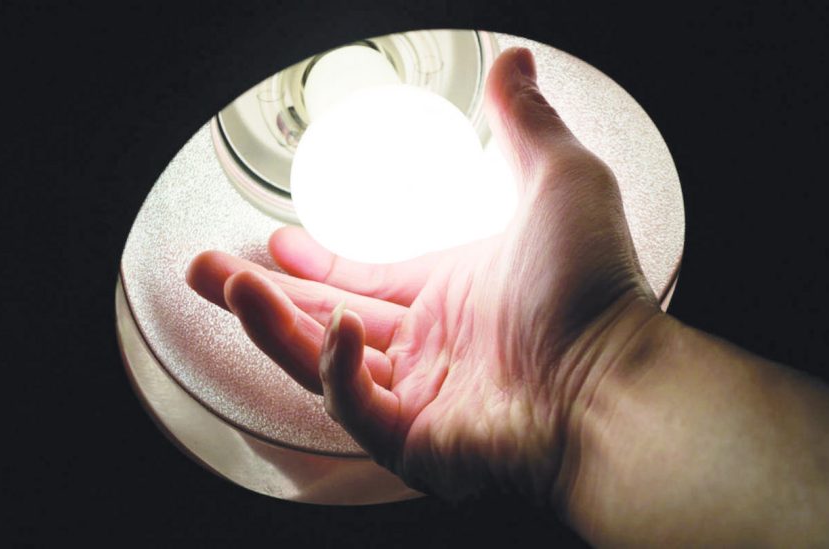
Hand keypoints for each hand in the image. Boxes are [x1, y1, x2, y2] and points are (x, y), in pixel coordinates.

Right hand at [187, 47, 656, 501]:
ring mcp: (420, 396)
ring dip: (272, 324)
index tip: (281, 242)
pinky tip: (343, 330)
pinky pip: (357, 406)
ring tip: (228, 285)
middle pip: (323, 321)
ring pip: (321, 363)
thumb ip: (524, 124)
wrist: (618, 381)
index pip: (365, 279)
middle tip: (210, 271)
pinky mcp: (416, 441)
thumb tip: (514, 64)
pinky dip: (341, 369)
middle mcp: (431, 348)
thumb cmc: (597, 293)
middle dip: (262, 296)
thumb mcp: (559, 182)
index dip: (319, 262)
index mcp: (452, 296)